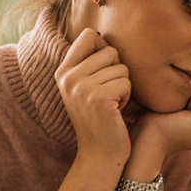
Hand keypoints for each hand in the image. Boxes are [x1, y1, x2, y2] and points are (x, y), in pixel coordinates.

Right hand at [55, 29, 131, 164]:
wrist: (99, 155)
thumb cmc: (100, 119)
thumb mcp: (86, 88)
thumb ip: (89, 63)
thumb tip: (101, 36)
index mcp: (63, 71)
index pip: (89, 35)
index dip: (105, 49)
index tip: (104, 72)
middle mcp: (69, 77)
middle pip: (110, 51)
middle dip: (117, 72)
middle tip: (108, 94)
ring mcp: (82, 87)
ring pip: (121, 68)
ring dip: (123, 87)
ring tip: (111, 104)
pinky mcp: (99, 98)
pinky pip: (126, 83)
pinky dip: (127, 98)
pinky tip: (116, 112)